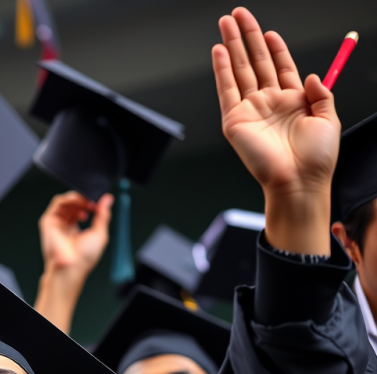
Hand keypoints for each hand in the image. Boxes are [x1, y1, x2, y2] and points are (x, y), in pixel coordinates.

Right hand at [39, 191, 112, 282]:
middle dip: (85, 200)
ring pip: (66, 201)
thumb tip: (107, 200)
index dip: (91, 204)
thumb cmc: (83, 258)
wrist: (71, 266)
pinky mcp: (49, 221)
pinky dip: (69, 199)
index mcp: (75, 230)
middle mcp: (64, 226)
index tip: (100, 204)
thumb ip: (103, 215)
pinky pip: (57, 203)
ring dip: (78, 199)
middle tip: (94, 203)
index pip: (81, 209)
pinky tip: (78, 203)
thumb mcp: (100, 234)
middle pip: (73, 204)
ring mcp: (56, 223)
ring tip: (87, 204)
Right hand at [213, 9, 338, 198]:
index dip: (274, 47)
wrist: (298, 181)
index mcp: (292, 102)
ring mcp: (250, 112)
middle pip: (255, 62)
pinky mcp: (235, 122)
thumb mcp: (330, 118)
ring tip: (225, 22)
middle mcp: (268, 104)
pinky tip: (219, 51)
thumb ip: (323, 94)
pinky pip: (227, 90)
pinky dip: (222, 70)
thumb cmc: (316, 158)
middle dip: (246, 36)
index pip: (280, 66)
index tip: (268, 31)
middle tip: (237, 14)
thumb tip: (313, 75)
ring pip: (239, 70)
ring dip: (231, 45)